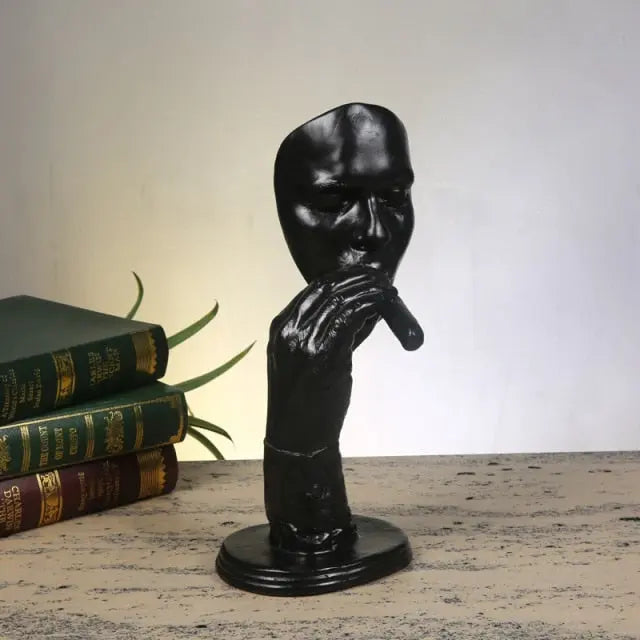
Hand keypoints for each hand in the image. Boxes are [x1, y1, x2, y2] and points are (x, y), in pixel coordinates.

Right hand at [265, 266, 395, 451]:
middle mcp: (289, 330)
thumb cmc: (303, 402)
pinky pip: (351, 319)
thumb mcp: (304, 360)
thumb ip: (327, 333)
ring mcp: (304, 341)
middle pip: (328, 290)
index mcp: (280, 328)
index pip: (313, 290)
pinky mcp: (325, 354)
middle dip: (358, 280)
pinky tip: (384, 306)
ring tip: (388, 289)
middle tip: (380, 278)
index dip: (342, 277)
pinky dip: (371, 308)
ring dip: (369, 292)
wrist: (296, 437)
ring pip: (342, 301)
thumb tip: (363, 311)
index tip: (364, 275)